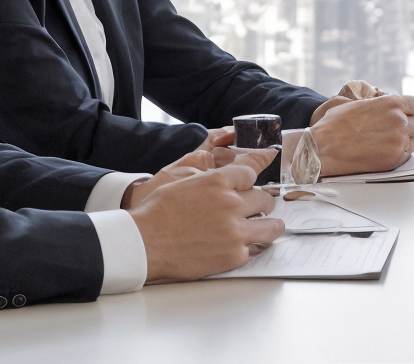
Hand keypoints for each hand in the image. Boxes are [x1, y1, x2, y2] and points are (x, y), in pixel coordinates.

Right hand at [126, 163, 283, 283]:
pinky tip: (243, 245)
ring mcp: (235, 231)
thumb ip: (212, 177)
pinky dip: (250, 247)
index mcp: (218, 180)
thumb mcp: (184, 180)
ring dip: (268, 225)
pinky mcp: (233, 255)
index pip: (252, 169)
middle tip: (255, 207)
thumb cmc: (156, 213)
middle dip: (260, 202)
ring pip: (271, 226)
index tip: (270, 159)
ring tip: (265, 226)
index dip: (260, 165)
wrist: (142, 244)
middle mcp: (231, 203)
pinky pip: (255, 249)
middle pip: (264, 198)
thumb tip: (228, 174)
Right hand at [309, 92, 413, 175]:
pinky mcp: (394, 159)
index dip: (412, 110)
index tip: (409, 115)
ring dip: (406, 141)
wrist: (322, 148)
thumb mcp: (357, 102)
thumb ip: (376, 103)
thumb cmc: (334, 125)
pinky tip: (383, 152)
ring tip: (388, 143)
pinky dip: (398, 155)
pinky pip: (406, 156)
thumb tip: (382, 103)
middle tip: (404, 131)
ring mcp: (398, 141)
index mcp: (391, 103)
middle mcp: (399, 121)